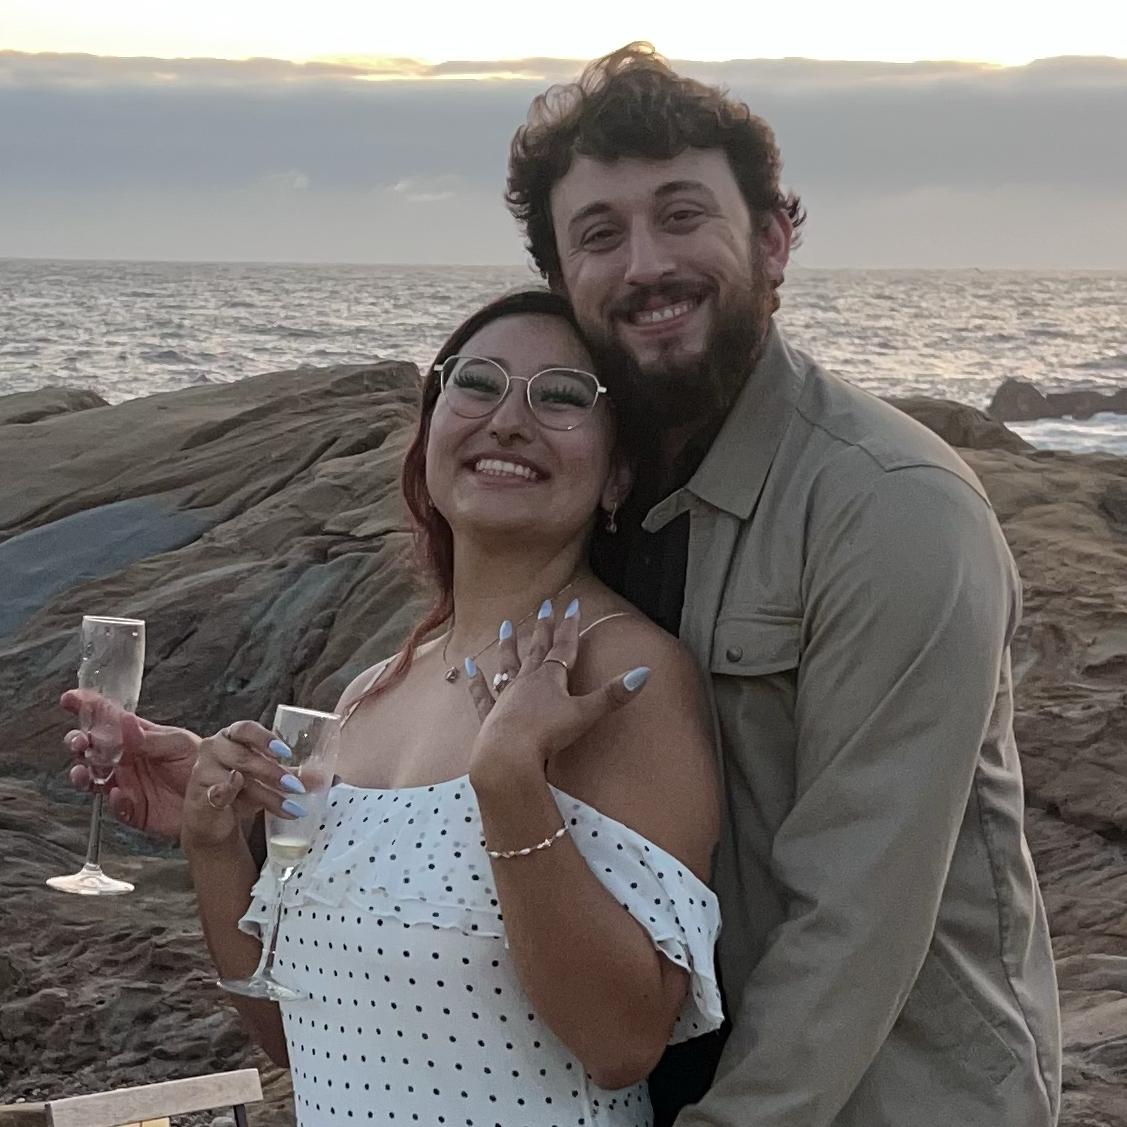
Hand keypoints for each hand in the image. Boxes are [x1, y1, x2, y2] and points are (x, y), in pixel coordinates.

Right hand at [62, 688, 198, 838]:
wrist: (217, 796)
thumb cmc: (201, 763)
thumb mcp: (179, 743)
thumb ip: (149, 737)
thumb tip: (123, 721)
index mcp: (137, 737)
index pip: (107, 718)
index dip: (87, 707)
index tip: (70, 698)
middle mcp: (126, 759)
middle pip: (90, 748)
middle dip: (78, 742)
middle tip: (80, 742)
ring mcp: (126, 784)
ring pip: (91, 779)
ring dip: (82, 774)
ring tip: (84, 772)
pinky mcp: (133, 809)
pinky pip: (115, 807)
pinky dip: (113, 802)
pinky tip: (119, 794)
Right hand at [182, 721, 306, 850]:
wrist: (213, 821)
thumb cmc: (241, 790)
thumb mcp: (268, 780)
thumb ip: (291, 775)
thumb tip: (320, 778)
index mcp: (231, 737)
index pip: (246, 729)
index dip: (265, 738)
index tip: (286, 753)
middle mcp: (214, 749)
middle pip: (243, 755)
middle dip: (273, 772)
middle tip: (296, 787)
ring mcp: (204, 771)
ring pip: (236, 776)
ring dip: (266, 793)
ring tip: (290, 807)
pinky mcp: (199, 796)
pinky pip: (214, 793)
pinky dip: (226, 793)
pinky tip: (241, 800)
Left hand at [463, 599, 649, 787]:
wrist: (507, 755)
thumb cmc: (547, 734)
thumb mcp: (585, 714)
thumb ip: (613, 695)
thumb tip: (644, 672)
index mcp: (551, 678)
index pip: (564, 647)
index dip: (570, 626)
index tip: (572, 604)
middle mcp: (527, 681)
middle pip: (537, 649)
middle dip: (544, 627)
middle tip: (544, 604)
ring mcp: (506, 697)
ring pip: (508, 665)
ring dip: (508, 646)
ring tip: (505, 626)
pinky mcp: (491, 715)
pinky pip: (482, 694)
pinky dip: (475, 680)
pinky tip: (466, 667)